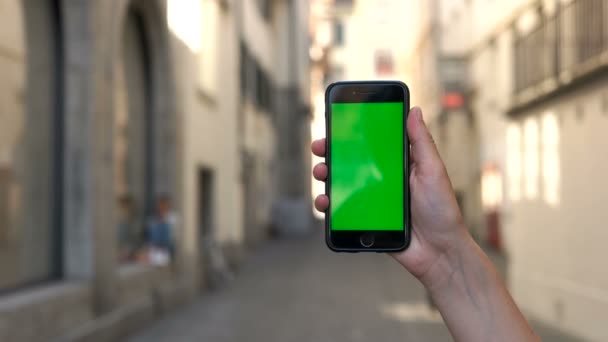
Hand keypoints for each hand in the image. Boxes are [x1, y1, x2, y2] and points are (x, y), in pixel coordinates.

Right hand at [312, 107, 469, 287]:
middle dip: (331, 152)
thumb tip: (414, 111)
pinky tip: (324, 201)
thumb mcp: (433, 171)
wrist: (439, 252)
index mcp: (397, 164)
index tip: (337, 123)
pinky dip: (328, 204)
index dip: (354, 133)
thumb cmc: (442, 210)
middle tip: (321, 148)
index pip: (371, 143)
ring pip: (341, 184)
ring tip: (321, 173)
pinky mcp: (364, 219)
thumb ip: (422, 142)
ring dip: (325, 176)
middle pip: (350, 161)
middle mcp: (381, 180)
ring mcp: (371, 200)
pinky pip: (341, 210)